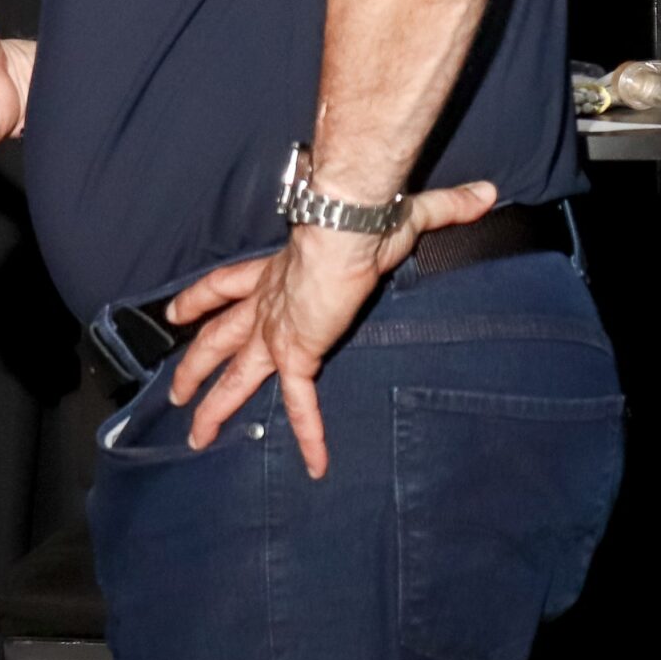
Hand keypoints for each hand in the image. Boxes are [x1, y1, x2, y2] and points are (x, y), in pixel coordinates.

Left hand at [161, 180, 497, 476]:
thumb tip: (486, 193)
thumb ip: (442, 208)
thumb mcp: (402, 213)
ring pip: (235, 375)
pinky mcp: (297, 351)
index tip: (174, 312)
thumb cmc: (363, 214)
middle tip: (174, 392)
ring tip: (195, 435)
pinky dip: (310, 433)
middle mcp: (267, 303)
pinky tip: (316, 466)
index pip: (225, 285)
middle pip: (218, 339)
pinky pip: (301, 402)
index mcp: (276, 271)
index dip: (199, 299)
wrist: (347, 223)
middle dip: (193, 366)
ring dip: (214, 405)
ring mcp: (277, 329)